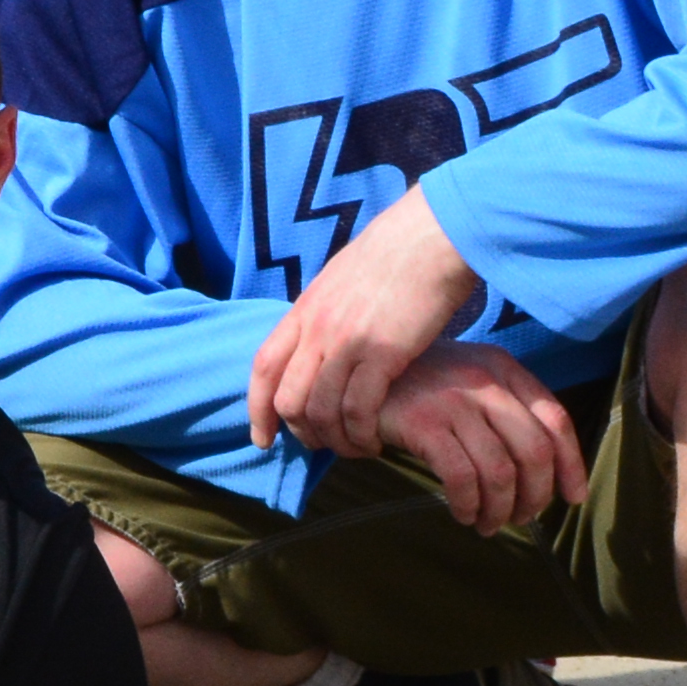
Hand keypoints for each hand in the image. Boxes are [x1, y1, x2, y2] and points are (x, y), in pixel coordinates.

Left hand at [243, 191, 487, 463]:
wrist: (430, 238)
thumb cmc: (395, 256)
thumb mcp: (341, 280)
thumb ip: (324, 311)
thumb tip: (319, 336)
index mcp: (304, 309)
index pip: (263, 367)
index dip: (257, 408)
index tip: (262, 439)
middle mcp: (316, 328)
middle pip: (288, 398)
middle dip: (300, 431)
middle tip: (322, 446)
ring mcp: (346, 341)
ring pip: (321, 410)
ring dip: (335, 439)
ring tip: (355, 447)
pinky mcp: (382, 353)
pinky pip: (358, 410)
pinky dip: (362, 434)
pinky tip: (376, 440)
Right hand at [367, 344, 590, 536]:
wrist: (354, 373)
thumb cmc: (417, 384)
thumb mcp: (467, 380)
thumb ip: (503, 407)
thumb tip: (544, 469)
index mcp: (502, 368)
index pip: (555, 420)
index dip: (571, 464)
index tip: (572, 497)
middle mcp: (485, 381)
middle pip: (534, 451)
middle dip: (535, 496)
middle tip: (521, 518)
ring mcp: (453, 401)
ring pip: (500, 471)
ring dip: (500, 509)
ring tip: (488, 525)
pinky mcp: (423, 422)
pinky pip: (461, 477)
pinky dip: (467, 504)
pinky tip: (462, 514)